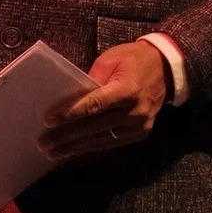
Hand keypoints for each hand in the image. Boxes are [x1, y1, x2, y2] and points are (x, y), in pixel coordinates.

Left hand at [39, 40, 170, 160]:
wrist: (167, 70)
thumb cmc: (133, 60)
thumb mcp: (110, 60)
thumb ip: (91, 78)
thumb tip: (70, 98)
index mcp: (126, 90)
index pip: (93, 105)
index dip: (69, 114)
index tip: (48, 120)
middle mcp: (134, 111)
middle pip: (94, 127)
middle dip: (66, 136)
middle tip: (44, 143)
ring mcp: (139, 125)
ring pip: (101, 139)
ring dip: (75, 147)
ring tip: (54, 152)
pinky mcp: (141, 133)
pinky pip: (112, 143)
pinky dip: (92, 147)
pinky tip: (75, 151)